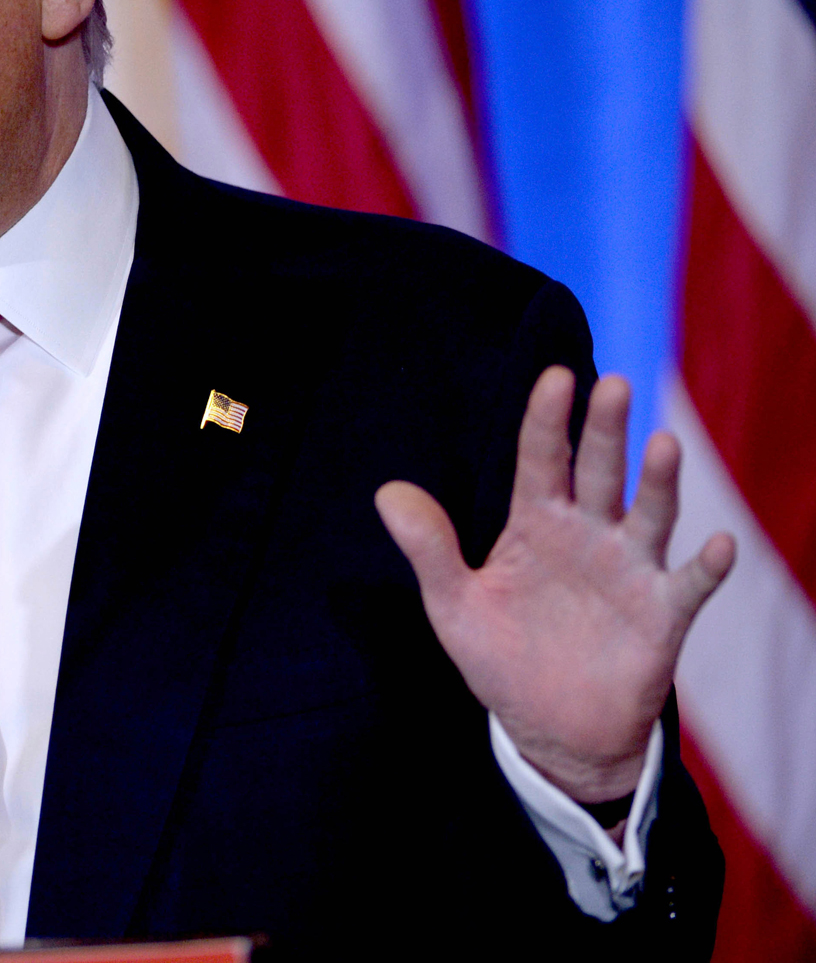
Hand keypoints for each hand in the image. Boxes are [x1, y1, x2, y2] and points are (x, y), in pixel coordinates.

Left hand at [375, 368, 734, 803]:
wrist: (551, 729)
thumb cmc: (502, 657)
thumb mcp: (454, 604)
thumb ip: (429, 548)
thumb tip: (387, 493)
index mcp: (535, 524)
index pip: (541, 460)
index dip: (546, 420)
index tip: (554, 377)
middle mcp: (588, 535)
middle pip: (599, 472)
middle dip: (606, 430)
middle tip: (615, 385)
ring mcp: (629, 571)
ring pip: (649, 515)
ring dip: (660, 483)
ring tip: (662, 445)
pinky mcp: (662, 616)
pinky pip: (690, 585)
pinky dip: (707, 566)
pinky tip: (719, 544)